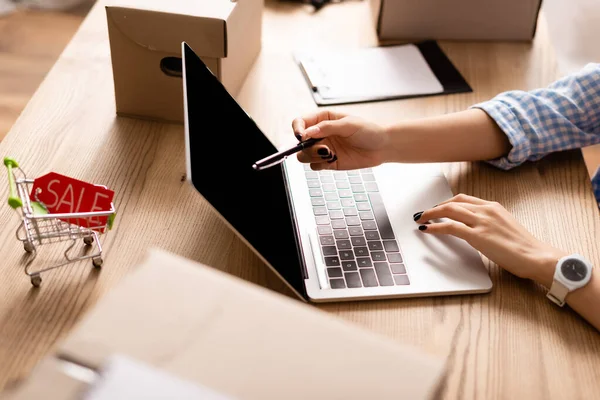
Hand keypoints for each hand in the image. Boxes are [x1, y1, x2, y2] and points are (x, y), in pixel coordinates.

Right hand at [291, 110, 389, 170]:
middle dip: (307, 146)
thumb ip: (327, 127)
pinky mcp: (328, 162)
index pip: (300, 122)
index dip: (298, 129)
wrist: (382, 147)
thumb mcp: (349, 124)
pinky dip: (320, 164)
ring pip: (304, 155)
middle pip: (300, 142)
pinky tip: (334, 160)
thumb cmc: (368, 130)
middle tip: (323, 148)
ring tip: (329, 155)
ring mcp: (323, 148)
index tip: (301, 136)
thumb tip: (309, 132)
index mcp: (322, 119)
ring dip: (312, 156)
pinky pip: (314, 166)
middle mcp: (320, 134)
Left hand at [414, 194, 566, 287]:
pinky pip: (450, 226)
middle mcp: (486, 210)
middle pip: (453, 202)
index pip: (464, 199)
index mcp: (494, 207)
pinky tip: (427, 230)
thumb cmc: (525, 248)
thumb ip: (490, 225)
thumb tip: (475, 230)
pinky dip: (435, 227)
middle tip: (423, 214)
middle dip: (435, 207)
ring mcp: (482, 222)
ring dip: (430, 214)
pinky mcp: (478, 235)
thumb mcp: (505, 228)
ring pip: (449, 210)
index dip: (447, 203)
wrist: (537, 256)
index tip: (437, 208)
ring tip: (420, 219)